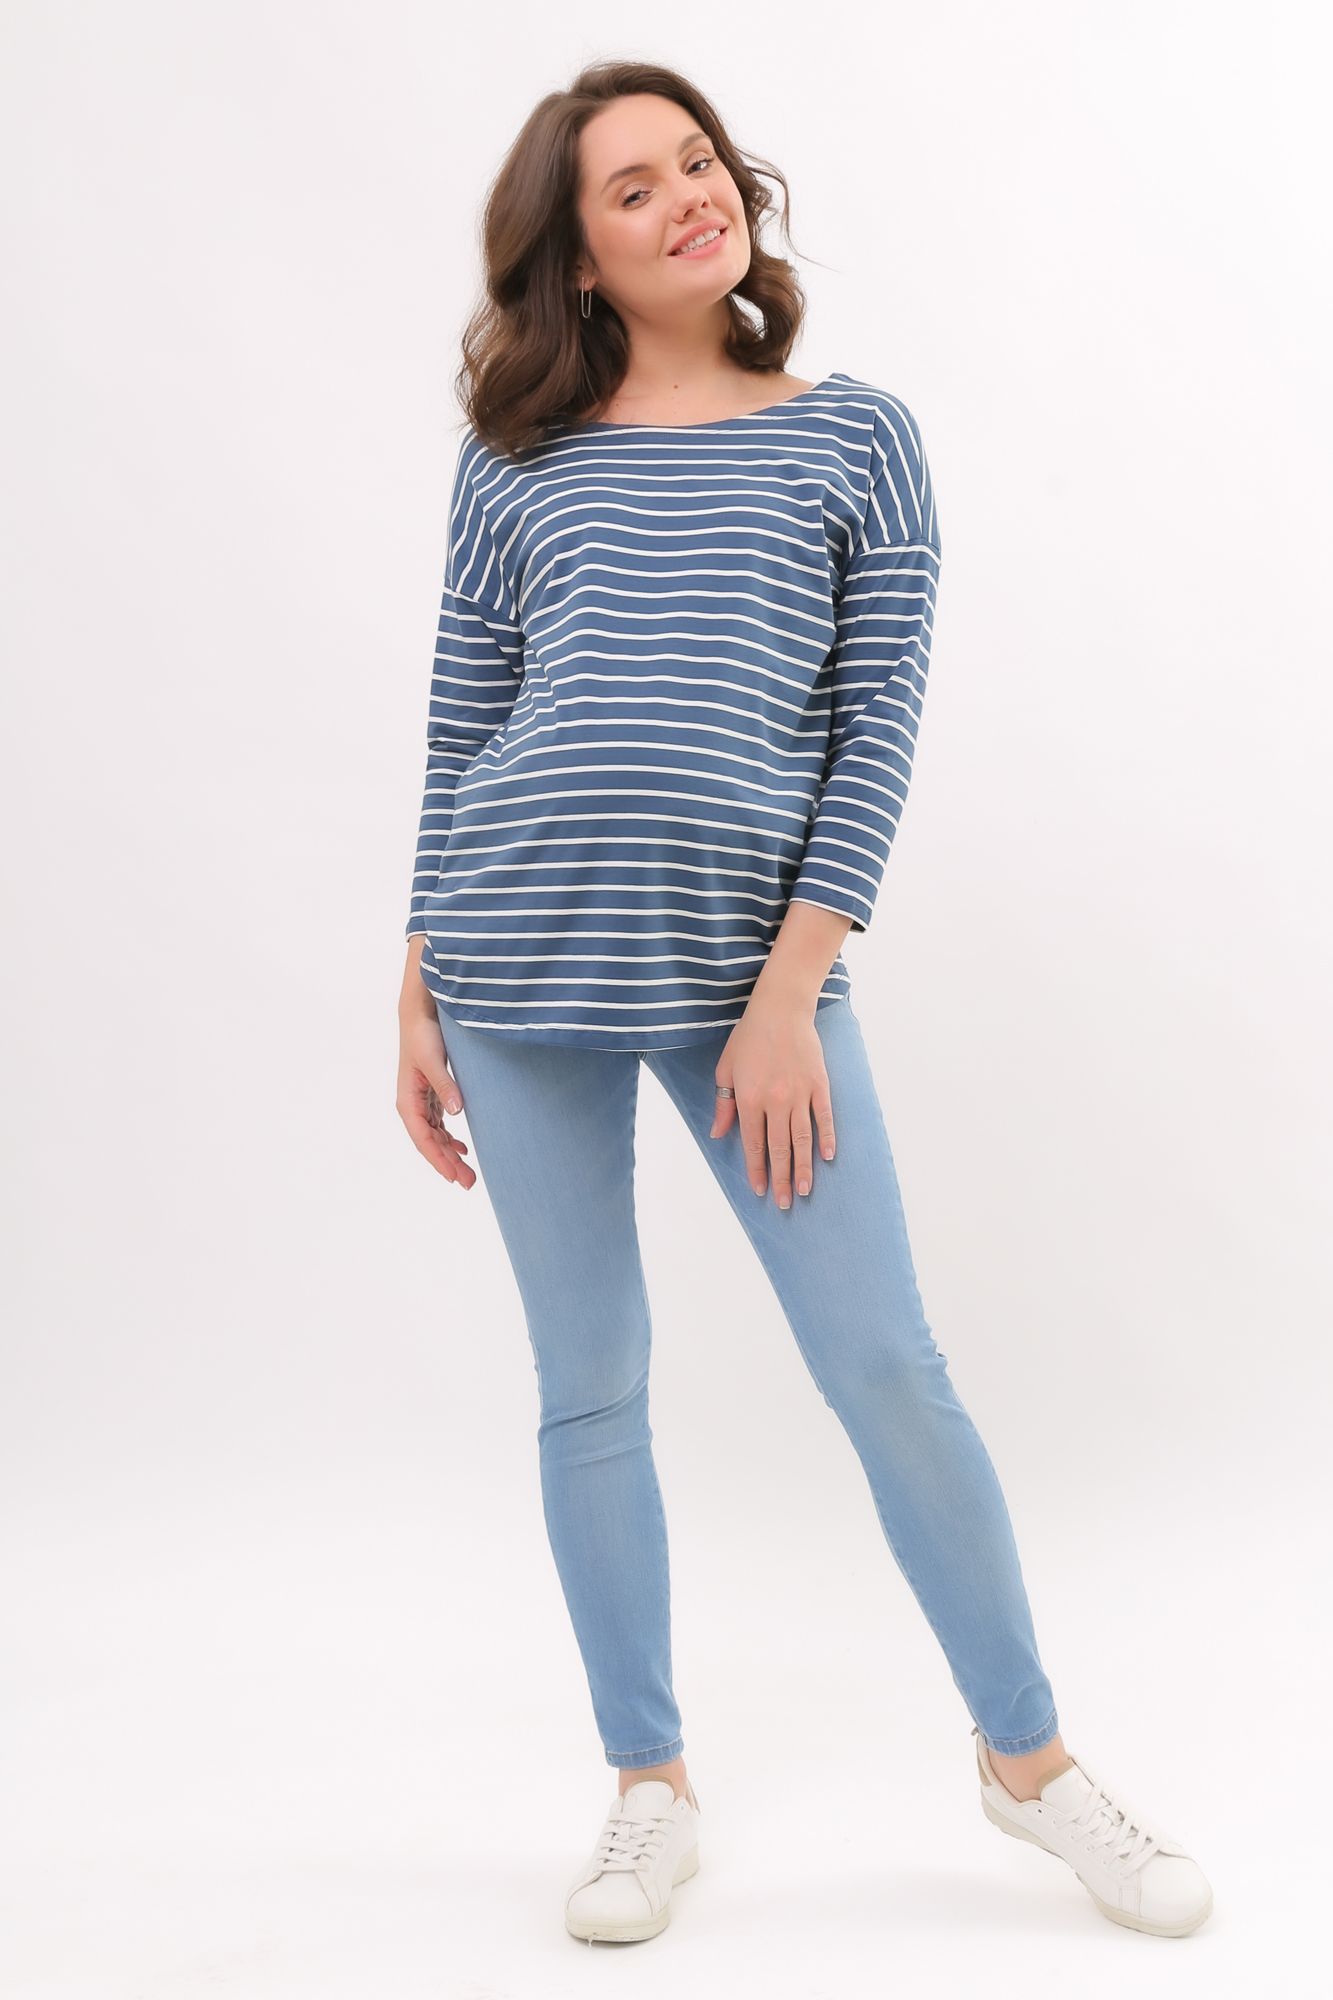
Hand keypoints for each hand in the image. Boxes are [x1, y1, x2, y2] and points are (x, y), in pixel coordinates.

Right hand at [396, 940, 475, 1188]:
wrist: (419, 1011)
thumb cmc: (423, 1034)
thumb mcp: (434, 1059)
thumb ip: (446, 1086)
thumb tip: (457, 1114)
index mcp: (407, 1099)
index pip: (422, 1139)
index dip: (437, 1160)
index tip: (454, 1177)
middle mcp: (411, 1103)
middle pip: (430, 1142)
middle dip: (447, 1164)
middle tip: (469, 1183)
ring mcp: (421, 1099)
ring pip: (435, 1135)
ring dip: (450, 1153)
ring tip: (468, 1173)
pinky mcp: (431, 1092)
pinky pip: (438, 1123)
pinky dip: (450, 1137)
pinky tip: (463, 1147)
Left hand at [710, 987, 834, 1206]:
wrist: (780, 1008)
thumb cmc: (749, 1037)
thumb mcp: (726, 1069)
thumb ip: (723, 1104)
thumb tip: (718, 1134)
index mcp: (749, 1099)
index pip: (753, 1143)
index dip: (757, 1169)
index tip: (759, 1189)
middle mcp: (775, 1100)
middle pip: (779, 1148)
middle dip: (781, 1178)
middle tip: (784, 1202)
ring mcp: (800, 1093)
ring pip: (803, 1138)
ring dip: (803, 1166)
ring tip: (804, 1190)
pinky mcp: (819, 1084)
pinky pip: (824, 1116)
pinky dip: (827, 1137)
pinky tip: (828, 1157)